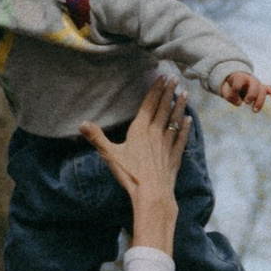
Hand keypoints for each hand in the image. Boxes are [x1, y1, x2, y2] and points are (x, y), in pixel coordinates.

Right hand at [82, 78, 190, 255]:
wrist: (152, 193)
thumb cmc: (130, 174)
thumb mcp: (110, 155)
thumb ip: (96, 138)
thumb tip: (81, 123)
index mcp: (140, 129)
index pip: (149, 104)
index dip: (155, 89)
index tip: (162, 77)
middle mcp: (156, 133)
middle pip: (163, 108)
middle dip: (169, 92)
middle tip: (175, 78)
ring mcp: (167, 144)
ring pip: (175, 120)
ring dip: (179, 106)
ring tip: (185, 94)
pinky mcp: (175, 156)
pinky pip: (182, 137)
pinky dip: (185, 127)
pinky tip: (188, 120)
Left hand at [217, 69, 270, 112]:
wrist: (234, 86)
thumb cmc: (230, 90)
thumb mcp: (226, 92)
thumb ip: (230, 96)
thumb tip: (239, 103)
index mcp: (239, 77)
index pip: (239, 80)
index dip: (236, 88)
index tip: (233, 95)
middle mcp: (250, 80)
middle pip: (255, 84)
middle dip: (251, 94)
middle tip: (246, 102)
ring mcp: (257, 84)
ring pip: (263, 89)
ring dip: (260, 100)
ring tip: (254, 110)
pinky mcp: (262, 89)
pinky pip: (270, 89)